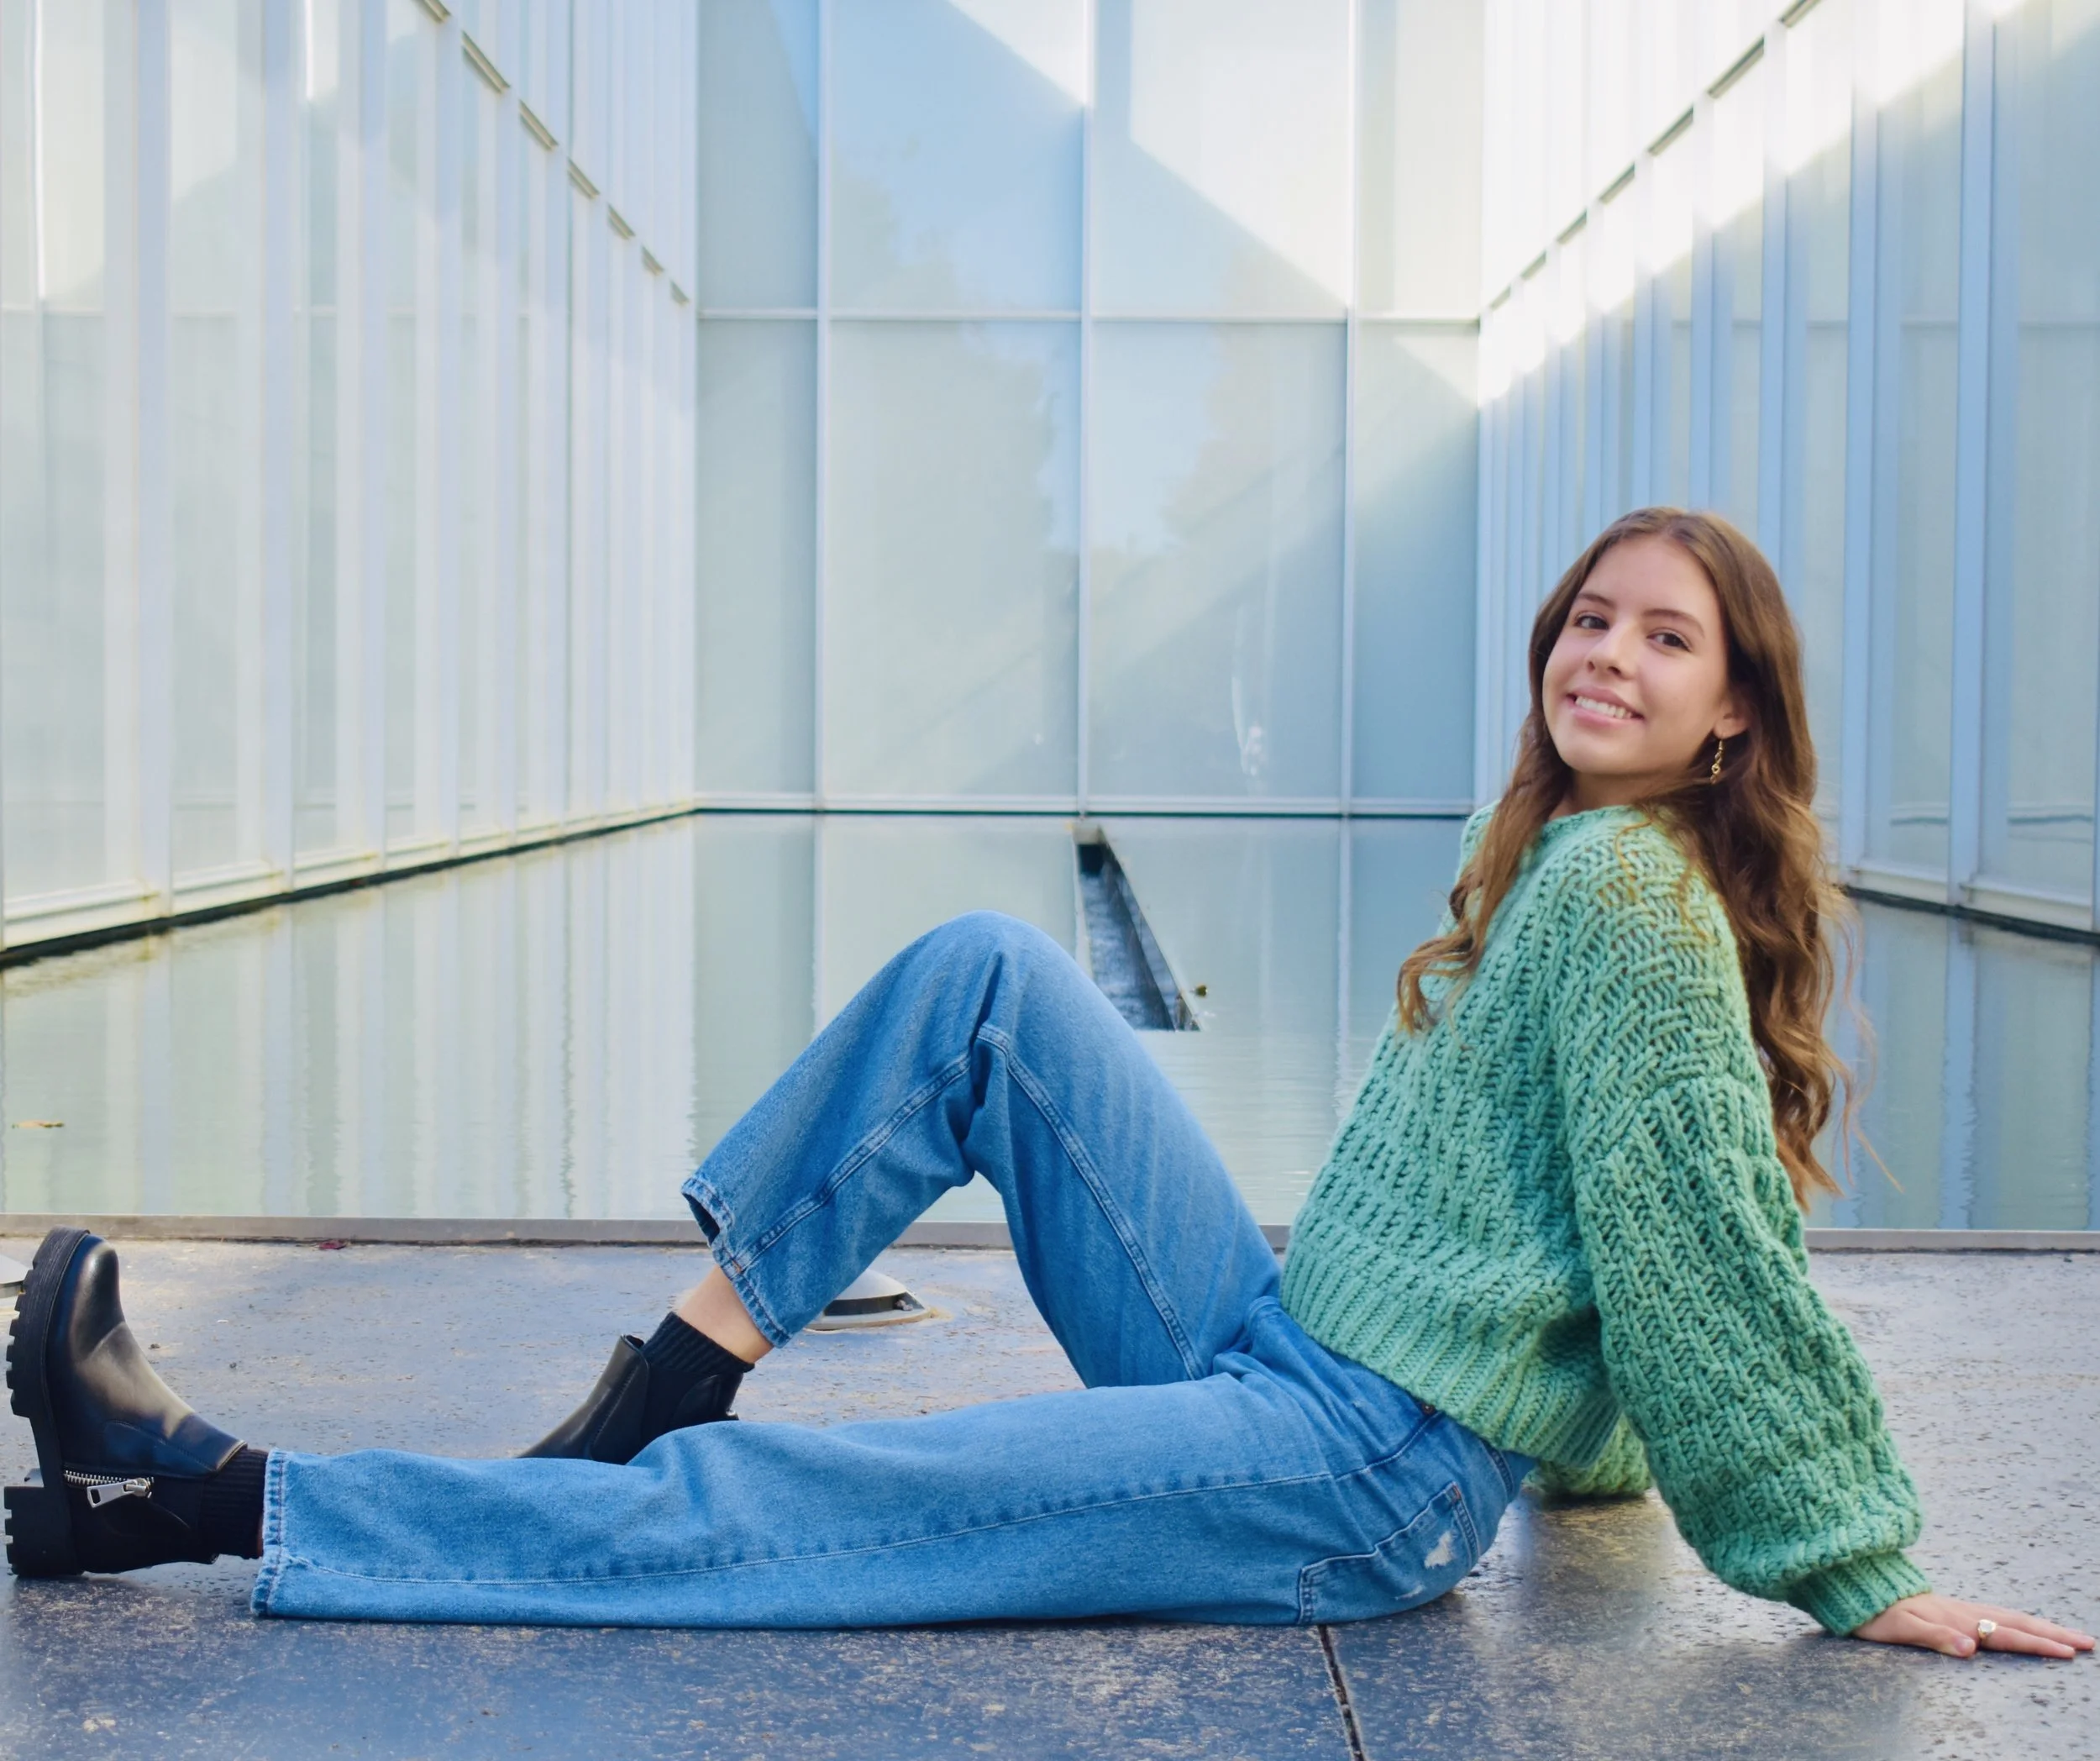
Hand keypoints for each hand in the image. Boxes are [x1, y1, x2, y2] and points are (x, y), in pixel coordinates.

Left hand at [1853, 1593, 2093, 1658]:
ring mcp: (1956, 1607)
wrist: (1852, 1585)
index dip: (2036, 1644)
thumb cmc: (1873, 1612)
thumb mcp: (1898, 1628)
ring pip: (2007, 1616)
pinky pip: (1993, 1614)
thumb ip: (1934, 1636)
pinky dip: (2016, 1621)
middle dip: (2052, 1633)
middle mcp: (1961, 1611)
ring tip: (2066, 1635)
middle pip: (2015, 1622)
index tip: (2069, 1652)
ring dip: (2039, 1626)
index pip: (2004, 1634)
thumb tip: (1971, 1649)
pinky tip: (2021, 1626)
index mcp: (1955, 1618)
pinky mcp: (1948, 1608)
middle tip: (2088, 1642)